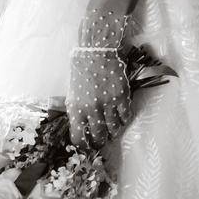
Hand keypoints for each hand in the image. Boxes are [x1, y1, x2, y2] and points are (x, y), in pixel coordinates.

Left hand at [67, 8, 130, 150]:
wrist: (96, 51)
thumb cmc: (81, 69)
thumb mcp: (73, 92)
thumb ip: (77, 110)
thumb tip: (81, 126)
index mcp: (75, 109)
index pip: (78, 138)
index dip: (84, 146)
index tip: (87, 148)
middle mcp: (91, 110)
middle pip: (98, 136)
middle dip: (100, 142)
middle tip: (102, 141)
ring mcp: (107, 104)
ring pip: (114, 129)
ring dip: (114, 132)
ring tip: (113, 131)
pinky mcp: (121, 97)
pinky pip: (125, 116)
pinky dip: (124, 119)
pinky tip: (121, 117)